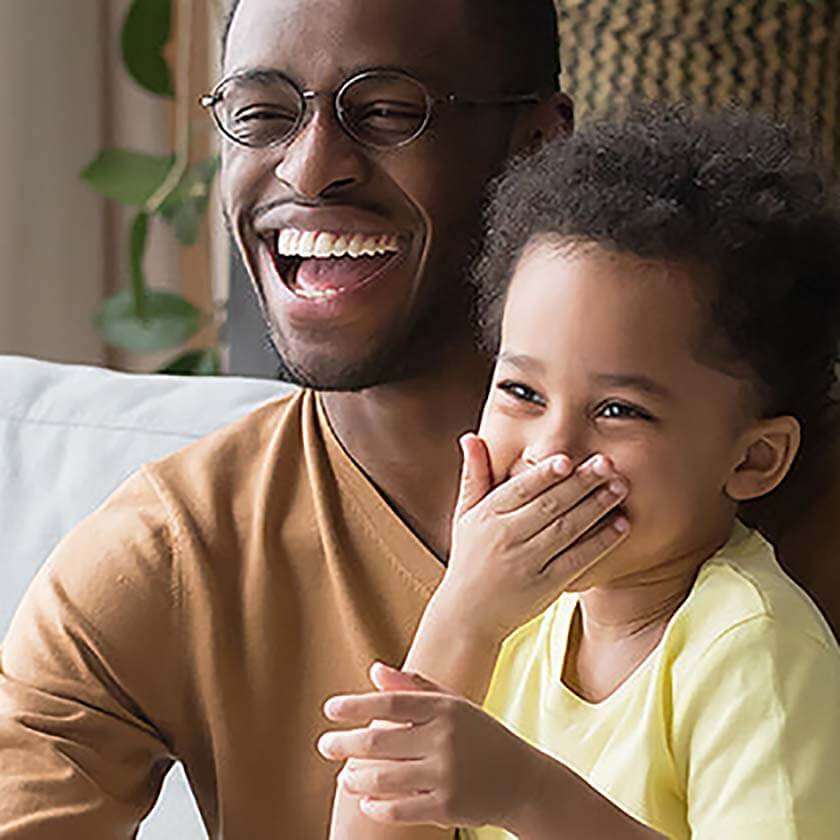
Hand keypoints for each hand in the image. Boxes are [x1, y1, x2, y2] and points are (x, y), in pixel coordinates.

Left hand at [318, 664, 534, 830]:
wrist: (523, 781)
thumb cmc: (480, 737)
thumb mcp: (453, 705)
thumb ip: (414, 687)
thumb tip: (375, 670)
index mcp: (444, 708)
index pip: (390, 704)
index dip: (356, 705)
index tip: (330, 709)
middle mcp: (444, 739)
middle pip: (379, 741)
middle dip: (345, 744)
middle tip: (324, 745)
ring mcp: (446, 774)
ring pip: (384, 779)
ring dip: (355, 778)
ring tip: (343, 777)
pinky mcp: (447, 807)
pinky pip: (400, 809)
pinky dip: (377, 806)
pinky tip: (366, 801)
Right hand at [436, 435, 629, 641]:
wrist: (467, 614)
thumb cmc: (470, 556)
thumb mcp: (464, 514)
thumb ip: (474, 475)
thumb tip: (470, 436)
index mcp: (486, 516)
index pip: (519, 490)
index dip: (544, 475)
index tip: (567, 459)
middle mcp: (505, 538)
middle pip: (549, 506)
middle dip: (581, 483)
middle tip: (608, 464)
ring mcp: (526, 563)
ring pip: (567, 530)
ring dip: (597, 507)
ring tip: (620, 487)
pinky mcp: (546, 586)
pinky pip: (578, 559)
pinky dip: (600, 541)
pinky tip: (621, 524)